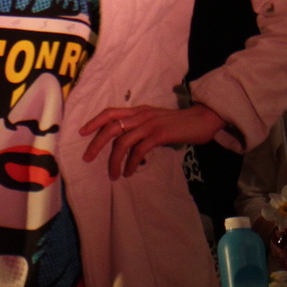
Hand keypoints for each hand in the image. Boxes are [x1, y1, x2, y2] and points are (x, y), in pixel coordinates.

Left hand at [80, 103, 225, 179]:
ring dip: (114, 160)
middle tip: (87, 158)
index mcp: (138, 111)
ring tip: (112, 175)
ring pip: (123, 142)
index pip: (110, 112)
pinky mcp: (159, 135)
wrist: (204, 119)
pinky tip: (128, 172)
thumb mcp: (155, 120)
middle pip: (111, 127)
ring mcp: (149, 124)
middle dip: (96, 144)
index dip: (94, 121)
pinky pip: (139, 151)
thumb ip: (141, 127)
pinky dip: (131, 163)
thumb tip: (127, 144)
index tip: (81, 132)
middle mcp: (140, 115)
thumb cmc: (179, 123)